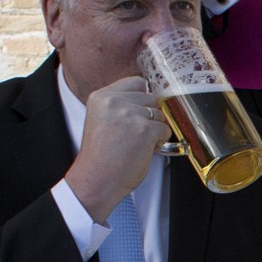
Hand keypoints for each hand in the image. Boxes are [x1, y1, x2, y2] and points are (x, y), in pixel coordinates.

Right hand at [63, 77, 165, 221]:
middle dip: (151, 116)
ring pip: (160, 114)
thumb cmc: (101, 156)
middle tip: (137, 135)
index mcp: (102, 96)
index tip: (142, 112)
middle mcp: (115, 101)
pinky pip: (165, 129)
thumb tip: (152, 99)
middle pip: (152, 97)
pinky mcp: (144, 129)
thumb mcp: (103, 119)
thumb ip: (122, 106)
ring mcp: (130, 113)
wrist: (96, 179)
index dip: (144, 98)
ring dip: (155, 129)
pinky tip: (143, 150)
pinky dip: (160, 141)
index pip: (137, 82)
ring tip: (137, 143)